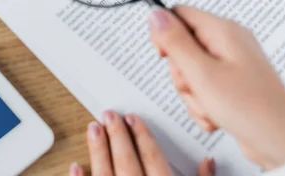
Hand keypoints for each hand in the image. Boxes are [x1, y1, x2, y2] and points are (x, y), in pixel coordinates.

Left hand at [69, 111, 214, 175]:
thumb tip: (209, 162)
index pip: (153, 159)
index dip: (143, 136)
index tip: (133, 118)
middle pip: (127, 162)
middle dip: (118, 136)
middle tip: (110, 114)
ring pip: (106, 175)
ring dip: (98, 151)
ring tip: (93, 128)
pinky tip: (75, 166)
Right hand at [148, 6, 284, 169]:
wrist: (281, 143)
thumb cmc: (250, 108)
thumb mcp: (201, 73)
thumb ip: (175, 42)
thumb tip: (155, 14)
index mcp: (223, 31)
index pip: (179, 14)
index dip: (165, 34)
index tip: (165, 56)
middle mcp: (228, 43)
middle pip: (182, 46)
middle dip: (181, 73)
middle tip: (196, 86)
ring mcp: (231, 63)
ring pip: (190, 71)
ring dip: (192, 93)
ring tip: (209, 105)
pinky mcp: (232, 82)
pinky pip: (203, 87)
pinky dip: (203, 103)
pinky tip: (216, 114)